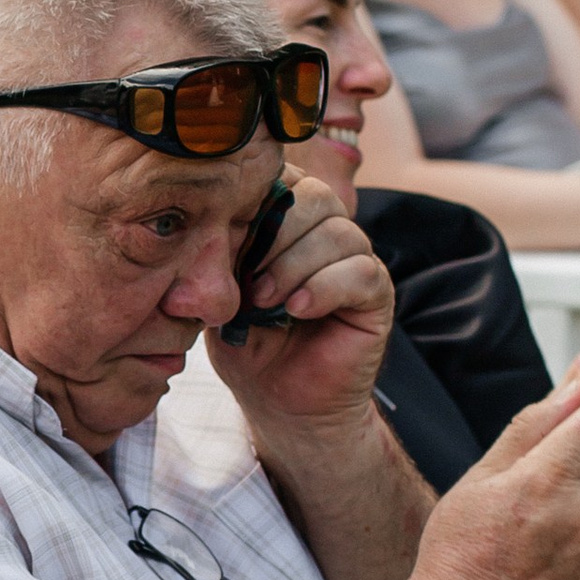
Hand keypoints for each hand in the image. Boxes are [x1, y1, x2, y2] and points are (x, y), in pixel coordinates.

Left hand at [203, 172, 391, 437]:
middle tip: (246, 279)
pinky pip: (361, 272)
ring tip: (265, 301)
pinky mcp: (377, 295)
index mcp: (289, 221)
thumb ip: (220, 251)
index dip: (255, 198)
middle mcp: (327, 232)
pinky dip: (324, 287)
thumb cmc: (246, 343)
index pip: (283, 177)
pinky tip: (298, 310)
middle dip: (274, 233)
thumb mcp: (221, 291)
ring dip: (294, 266)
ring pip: (338, 233)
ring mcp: (356, 260)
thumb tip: (203, 219)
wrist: (278, 402)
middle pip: (315, 196)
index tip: (226, 237)